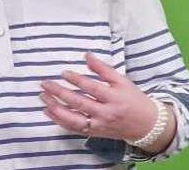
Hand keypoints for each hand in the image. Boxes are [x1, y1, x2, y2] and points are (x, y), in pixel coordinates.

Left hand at [41, 53, 159, 141]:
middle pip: (79, 103)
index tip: (63, 73)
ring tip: (44, 98)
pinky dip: (60, 121)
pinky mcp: (93, 133)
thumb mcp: (122, 81)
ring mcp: (98, 125)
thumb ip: (103, 69)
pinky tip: (49, 112)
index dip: (76, 79)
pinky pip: (73, 128)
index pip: (91, 87)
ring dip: (56, 109)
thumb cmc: (133, 99)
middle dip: (60, 93)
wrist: (145, 124)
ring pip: (73, 119)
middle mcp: (105, 113)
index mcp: (114, 97)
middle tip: (46, 84)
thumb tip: (86, 55)